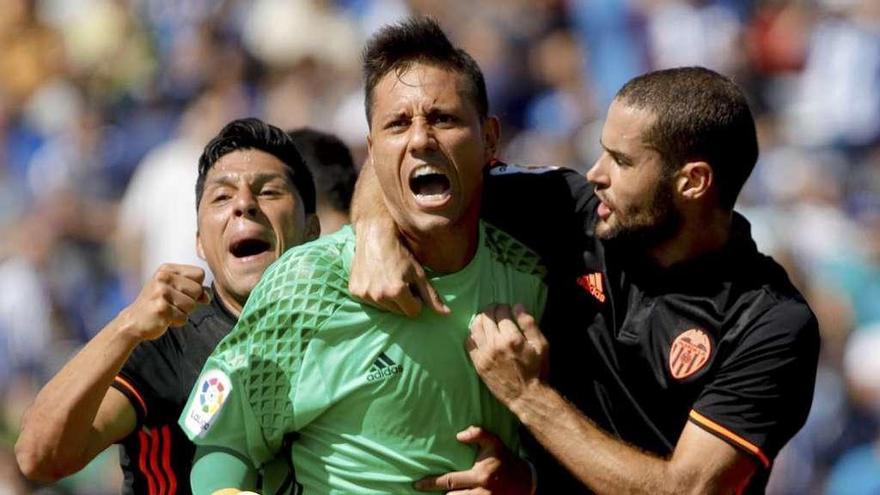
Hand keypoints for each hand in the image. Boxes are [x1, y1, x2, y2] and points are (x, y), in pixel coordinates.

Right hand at [119, 263, 208, 341]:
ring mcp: (161, 292)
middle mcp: (163, 277)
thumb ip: (193, 289)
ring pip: (192, 306)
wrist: (134, 321)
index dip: (196, 286)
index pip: (199, 273)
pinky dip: (177, 321)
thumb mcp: (174, 290)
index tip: (182, 292)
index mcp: (167, 269)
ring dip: (183, 312)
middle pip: (198, 290)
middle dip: (190, 301)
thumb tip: (207, 297)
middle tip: (172, 303)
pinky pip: (184, 318)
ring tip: (168, 310)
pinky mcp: (161, 308)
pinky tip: (164, 318)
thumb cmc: (156, 303)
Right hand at [349, 216, 448, 316]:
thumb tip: (447, 314)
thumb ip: (432, 296)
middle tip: (400, 280)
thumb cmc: (400, 252)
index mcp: (396, 291)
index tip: (413, 285)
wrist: (375, 234)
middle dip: (402, 300)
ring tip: (388, 278)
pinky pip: (370, 301)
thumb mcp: (419, 273)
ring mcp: (364, 294)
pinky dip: (375, 294)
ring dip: (388, 298)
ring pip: (384, 308)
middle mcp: (378, 295)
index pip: (413, 312)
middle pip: (398, 312)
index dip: (416, 299)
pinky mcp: (354, 291)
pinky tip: (377, 278)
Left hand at [414, 426, 533, 493]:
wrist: (527, 482)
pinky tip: (461, 494)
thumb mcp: (494, 442)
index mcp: (480, 476)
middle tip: (441, 487)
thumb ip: (478, 433)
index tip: (416, 484)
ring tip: (453, 490)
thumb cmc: (505, 460)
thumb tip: (459, 435)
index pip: (448, 482)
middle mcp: (481, 493)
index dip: (430, 484)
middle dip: (446, 493)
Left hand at [466, 304, 548, 407]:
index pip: (501, 311)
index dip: (504, 307)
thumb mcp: (541, 345)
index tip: (507, 309)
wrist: (525, 395)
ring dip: (480, 319)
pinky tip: (480, 335)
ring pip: (474, 326)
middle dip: (491, 310)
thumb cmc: (537, 370)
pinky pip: (468, 342)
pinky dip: (473, 334)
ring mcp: (484, 354)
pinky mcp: (478, 363)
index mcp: (512, 338)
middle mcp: (495, 344)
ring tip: (487, 321)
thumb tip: (517, 306)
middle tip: (496, 312)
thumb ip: (529, 324)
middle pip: (486, 316)